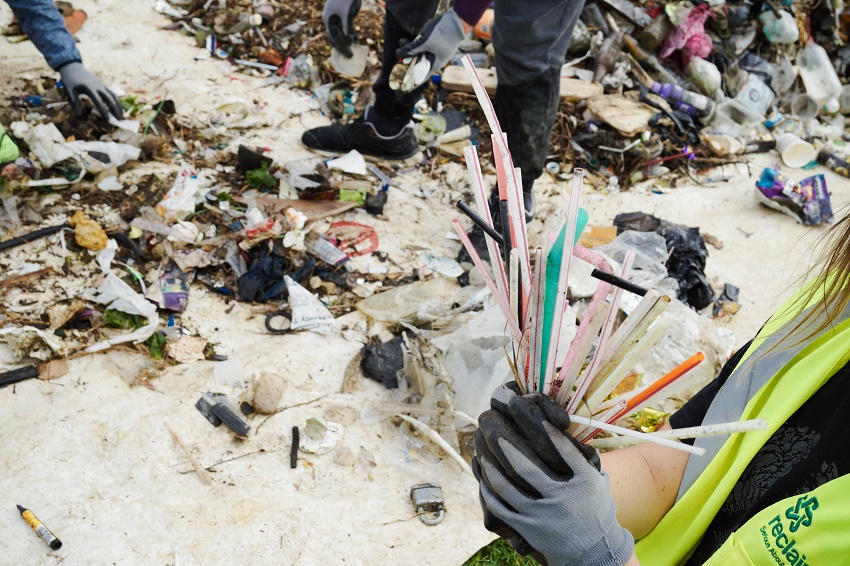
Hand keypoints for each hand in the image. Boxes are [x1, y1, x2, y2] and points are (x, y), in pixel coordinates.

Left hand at [59, 62, 122, 120]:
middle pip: (109, 99)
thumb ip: (75, 102)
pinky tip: (118, 108)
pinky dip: (116, 101)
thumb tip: (79, 115)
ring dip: (118, 106)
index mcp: (89, 87)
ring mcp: (102, 84)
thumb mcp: (70, 91)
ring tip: (122, 116)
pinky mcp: (103, 84)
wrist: (73, 67)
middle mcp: (98, 86)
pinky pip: (112, 93)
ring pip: (113, 96)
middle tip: (119, 120)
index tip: (107, 119)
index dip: (103, 111)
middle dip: (115, 110)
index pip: (98, 101)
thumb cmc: (70, 81)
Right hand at [323, 0, 360, 56]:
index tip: (348, 53)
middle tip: (350, 55)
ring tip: (355, 44)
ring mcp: (335, 17)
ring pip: (339, 33)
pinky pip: (343, 27)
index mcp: (328, 20)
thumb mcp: (347, 13)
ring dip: (346, 40)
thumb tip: (347, 39)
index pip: (332, 38)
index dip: (340, 47)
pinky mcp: (341, 15)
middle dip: (342, 46)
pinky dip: (348, 33)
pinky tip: (355, 37)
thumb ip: (346, 25)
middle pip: (335, 37)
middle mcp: (330, 20)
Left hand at [395, 9, 465, 88]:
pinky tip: (409, 40)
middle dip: (406, 59)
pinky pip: (422, 48)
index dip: (409, 80)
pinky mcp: (435, 44)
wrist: (457, 21)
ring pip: (419, 54)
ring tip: (402, 41)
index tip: (400, 81)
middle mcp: (434, 60)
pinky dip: (415, 45)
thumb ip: (411, 49)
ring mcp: (435, 52)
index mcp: (434, 65)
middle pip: (417, 64)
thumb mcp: (424, 42)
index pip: (420, 77)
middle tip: (398, 53)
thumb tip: (399, 55)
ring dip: (409, 50)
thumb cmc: (442, 34)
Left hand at [473, 383, 633, 565]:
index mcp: (578, 484)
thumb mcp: (594, 478)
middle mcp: (558, 502)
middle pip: (524, 467)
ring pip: (505, 487)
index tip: (521, 406)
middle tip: (491, 424)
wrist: (594, 552)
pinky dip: (487, 487)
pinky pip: (499, 507)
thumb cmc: (594, 507)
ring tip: (481, 445)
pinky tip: (482, 471)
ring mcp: (539, 517)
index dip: (539, 427)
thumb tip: (552, 423)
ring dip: (490, 464)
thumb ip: (576, 453)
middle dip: (504, 443)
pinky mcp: (526, 529)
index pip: (557, 449)